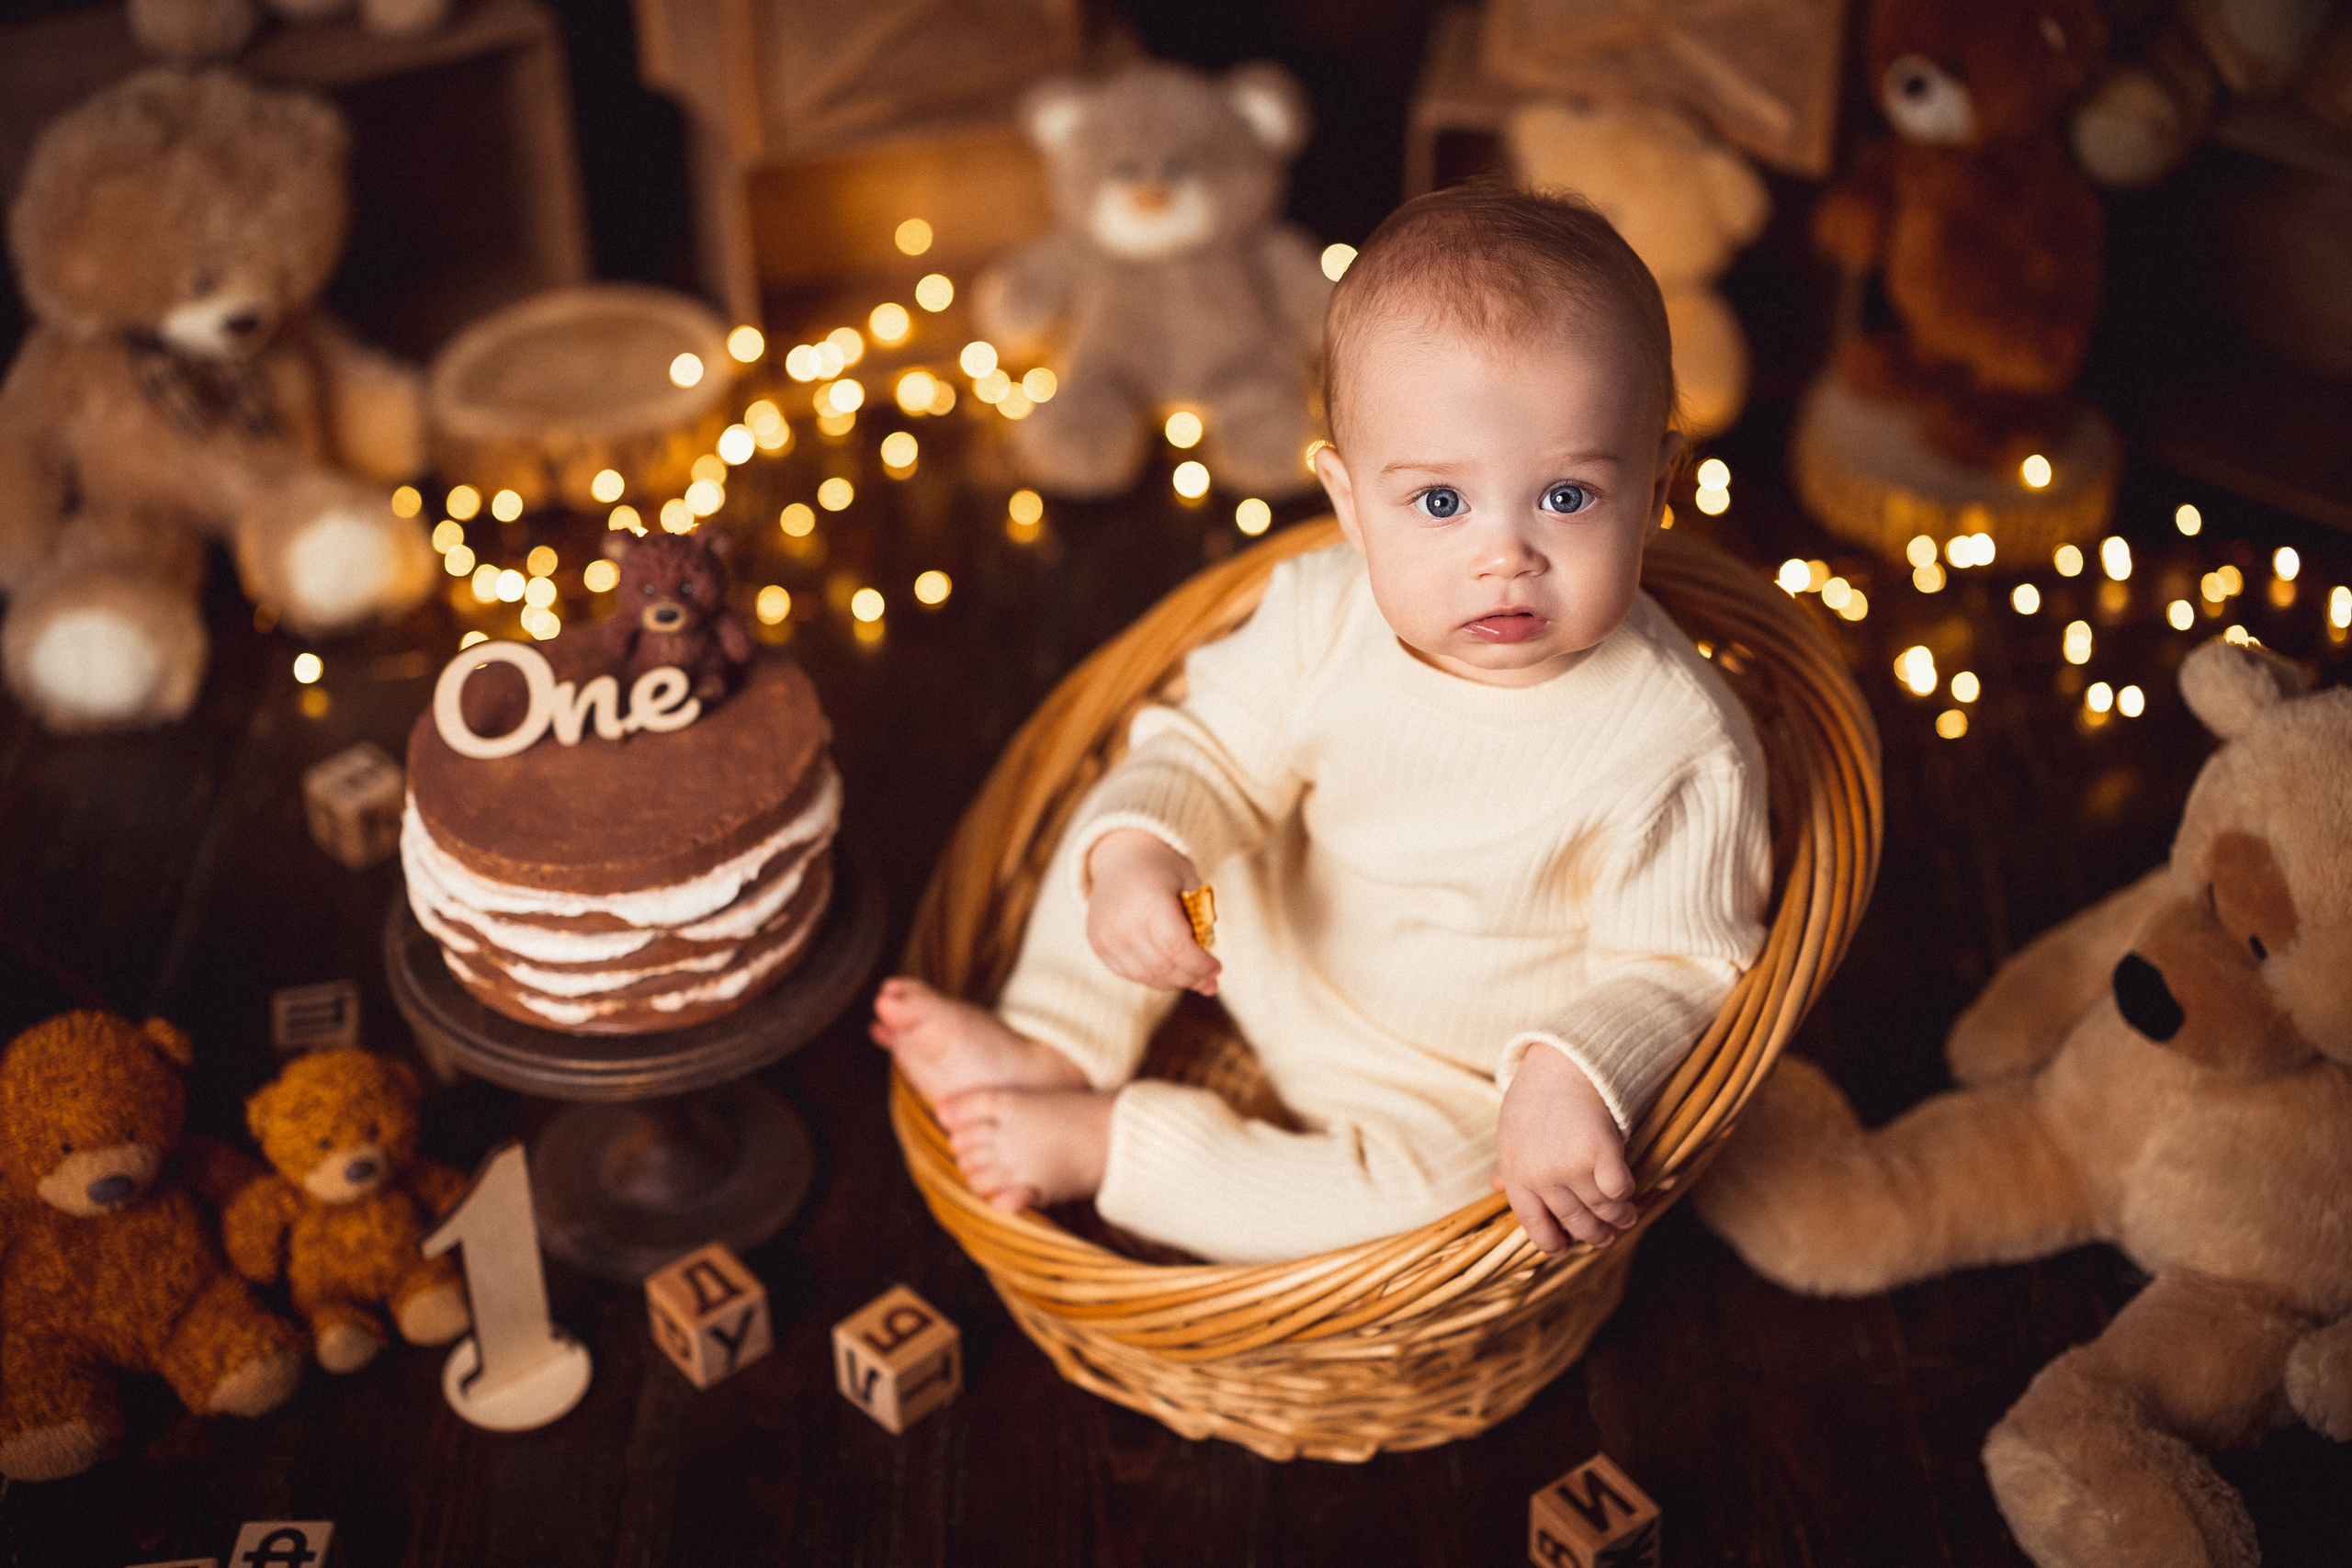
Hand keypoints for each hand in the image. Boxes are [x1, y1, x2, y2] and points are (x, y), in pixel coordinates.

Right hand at [1084, 828, 1220, 994]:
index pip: (1177, 948)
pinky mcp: (1098, 944)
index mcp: (1150, 900)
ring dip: (1173, 982)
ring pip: (1146, 976)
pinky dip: (1152, 977)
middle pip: (1163, 966)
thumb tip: (1210, 975)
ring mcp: (1106, 935)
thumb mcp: (1191, 887)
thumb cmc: (1164, 873)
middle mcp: (1123, 920)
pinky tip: (1168, 971)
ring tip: (1192, 978)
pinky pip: (1129, 974)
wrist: (1122, 858)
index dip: (1200, 965)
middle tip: (1210, 980)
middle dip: (1191, 977)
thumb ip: (1202, 925)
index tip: (1218, 968)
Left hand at [1493, 1045, 1636, 1252]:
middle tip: (1605, 1237)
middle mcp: (1542, 1177)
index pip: (1533, 1225)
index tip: (1564, 1247)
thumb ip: (1510, 1165)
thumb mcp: (1510, 1133)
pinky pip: (1619, 1189)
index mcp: (1517, 1176)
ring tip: (1626, 1217)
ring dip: (1617, 1218)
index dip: (1551, 1241)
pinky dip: (1625, 1194)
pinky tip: (1628, 1194)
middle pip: (1574, 1221)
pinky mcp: (1601, 1152)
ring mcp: (1572, 1166)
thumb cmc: (1535, 1098)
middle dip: (1593, 1234)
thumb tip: (1496, 1187)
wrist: (1562, 1063)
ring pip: (1601, 1210)